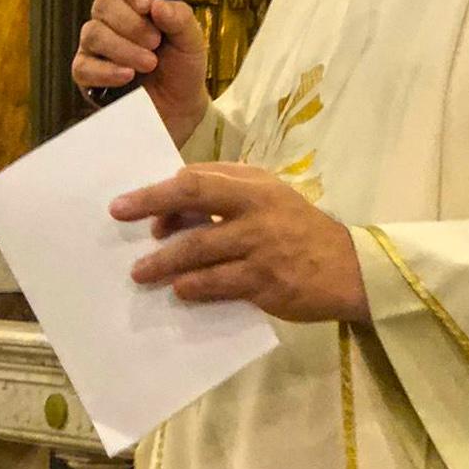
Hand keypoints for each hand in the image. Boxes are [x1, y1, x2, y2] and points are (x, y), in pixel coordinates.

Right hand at [72, 0, 209, 145]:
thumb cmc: (183, 68)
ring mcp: (95, 46)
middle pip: (104, 2)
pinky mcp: (87, 74)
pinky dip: (107, 71)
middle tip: (156, 43)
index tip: (147, 4)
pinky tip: (127, 76)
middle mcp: (111, 18)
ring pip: (92, 33)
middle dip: (132, 24)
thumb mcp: (192, 42)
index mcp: (136, 2)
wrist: (180, 109)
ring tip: (149, 64)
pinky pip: (83, 66)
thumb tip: (158, 5)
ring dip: (124, 48)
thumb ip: (180, 19)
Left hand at [111, 163, 370, 324]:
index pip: (198, 177)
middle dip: (152, 204)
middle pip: (194, 196)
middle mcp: (256, 208)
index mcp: (255, 184)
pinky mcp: (265, 281)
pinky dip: (193, 287)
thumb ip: (228, 192)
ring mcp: (261, 245)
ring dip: (164, 261)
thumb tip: (172, 202)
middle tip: (119, 216)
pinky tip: (179, 291)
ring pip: (199, 249)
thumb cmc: (299, 230)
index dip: (161, 191)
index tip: (130, 205)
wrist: (348, 269)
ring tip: (141, 272)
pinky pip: (218, 283)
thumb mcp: (270, 197)